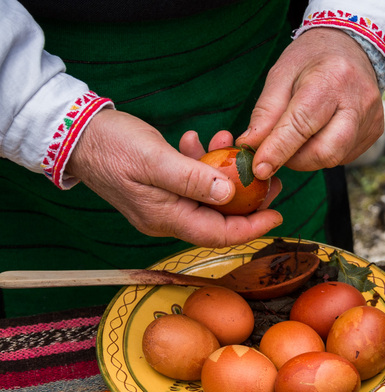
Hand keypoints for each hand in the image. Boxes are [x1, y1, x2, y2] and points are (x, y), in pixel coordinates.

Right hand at [66, 109, 281, 246]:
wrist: (76, 134)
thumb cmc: (111, 146)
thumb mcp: (155, 160)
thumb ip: (192, 179)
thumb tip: (228, 195)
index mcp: (166, 218)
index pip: (218, 234)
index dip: (251, 227)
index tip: (278, 213)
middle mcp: (167, 216)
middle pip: (218, 217)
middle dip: (246, 198)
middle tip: (268, 177)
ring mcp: (164, 202)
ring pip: (207, 195)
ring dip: (223, 172)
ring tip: (232, 144)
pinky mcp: (161, 186)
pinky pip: (191, 180)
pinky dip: (201, 162)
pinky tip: (198, 140)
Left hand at [237, 27, 383, 178]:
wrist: (352, 46)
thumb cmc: (312, 59)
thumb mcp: (281, 74)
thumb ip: (265, 112)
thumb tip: (250, 146)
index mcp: (332, 78)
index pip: (302, 125)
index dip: (278, 150)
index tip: (259, 168)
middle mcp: (358, 101)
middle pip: (325, 152)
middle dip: (295, 160)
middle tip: (278, 149)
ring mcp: (370, 118)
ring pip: (334, 158)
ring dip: (308, 156)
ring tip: (300, 135)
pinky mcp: (375, 131)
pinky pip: (344, 156)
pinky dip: (324, 151)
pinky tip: (321, 131)